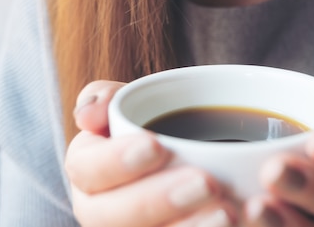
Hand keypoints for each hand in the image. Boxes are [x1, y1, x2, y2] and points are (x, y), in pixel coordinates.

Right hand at [65, 80, 239, 226]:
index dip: (116, 161)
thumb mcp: (134, 101)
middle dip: (158, 200)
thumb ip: (107, 98)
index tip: (157, 146)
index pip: (87, 169)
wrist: (190, 151)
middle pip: (111, 215)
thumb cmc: (157, 125)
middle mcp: (100, 209)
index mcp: (88, 170)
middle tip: (207, 182)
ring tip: (227, 214)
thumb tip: (89, 114)